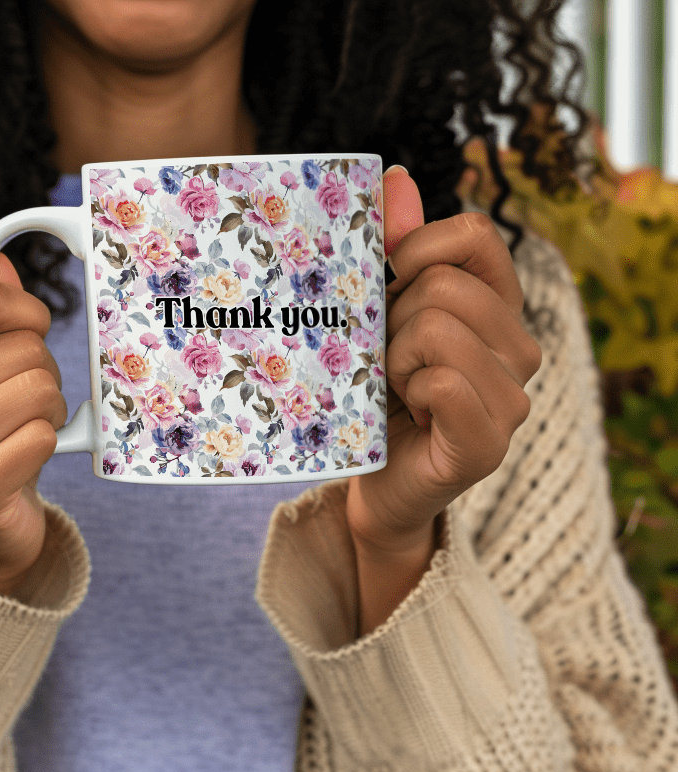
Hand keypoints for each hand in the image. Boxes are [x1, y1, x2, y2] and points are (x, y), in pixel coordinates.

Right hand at [0, 254, 66, 593]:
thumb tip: (1, 263)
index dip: (26, 312)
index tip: (33, 331)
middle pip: (22, 350)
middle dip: (45, 373)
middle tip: (30, 402)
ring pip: (37, 392)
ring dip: (52, 412)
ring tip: (29, 430)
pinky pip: (38, 440)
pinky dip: (48, 446)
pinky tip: (27, 459)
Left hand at [345, 168, 542, 554]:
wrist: (369, 478)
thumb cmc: (373, 393)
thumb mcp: (377, 316)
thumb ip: (391, 251)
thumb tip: (397, 177)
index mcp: (496, 307)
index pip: (473, 235)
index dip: (416, 250)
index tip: (388, 289)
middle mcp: (519, 348)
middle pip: (444, 287)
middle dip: (393, 322)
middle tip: (387, 362)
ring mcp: (512, 398)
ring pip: (438, 330)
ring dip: (394, 361)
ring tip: (396, 390)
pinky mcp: (488, 442)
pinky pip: (444, 381)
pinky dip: (409, 391)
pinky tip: (410, 413)